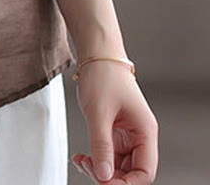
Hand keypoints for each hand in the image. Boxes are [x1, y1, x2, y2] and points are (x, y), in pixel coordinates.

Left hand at [71, 61, 158, 183]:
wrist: (96, 54)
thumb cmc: (103, 76)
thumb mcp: (98, 113)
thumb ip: (101, 146)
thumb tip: (104, 176)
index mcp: (145, 131)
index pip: (145, 172)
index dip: (127, 183)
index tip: (105, 182)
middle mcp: (139, 135)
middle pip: (131, 172)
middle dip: (110, 177)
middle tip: (88, 170)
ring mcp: (127, 134)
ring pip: (118, 165)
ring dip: (100, 168)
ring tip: (81, 161)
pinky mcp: (114, 131)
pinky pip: (108, 154)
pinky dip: (95, 158)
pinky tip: (82, 157)